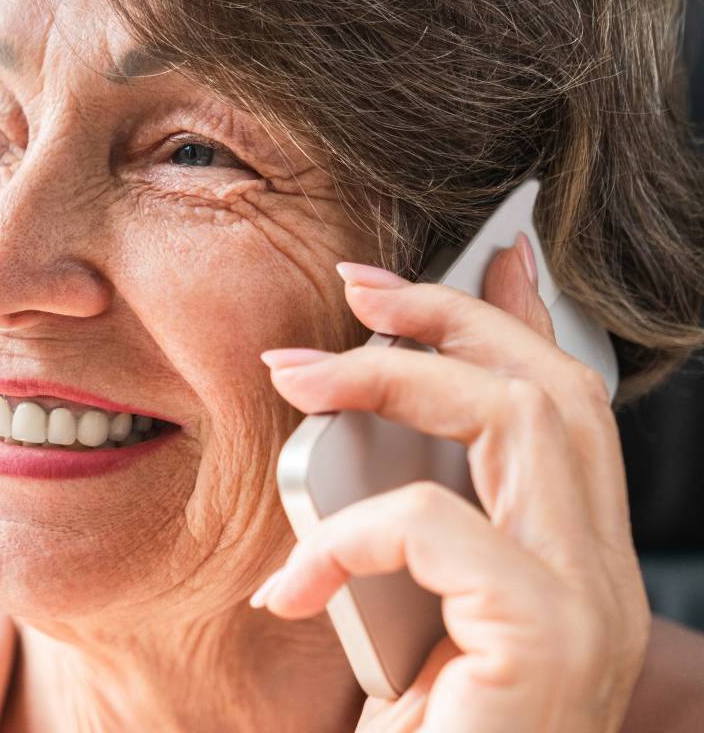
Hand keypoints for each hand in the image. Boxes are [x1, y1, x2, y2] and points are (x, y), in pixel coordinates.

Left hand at [251, 236, 649, 731]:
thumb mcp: (397, 620)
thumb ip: (398, 535)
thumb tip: (343, 432)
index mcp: (572, 568)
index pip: (571, 411)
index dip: (526, 320)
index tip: (485, 252)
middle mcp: (599, 579)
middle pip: (555, 391)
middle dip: (454, 316)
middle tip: (354, 282)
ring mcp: (584, 607)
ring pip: (519, 419)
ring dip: (394, 375)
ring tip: (295, 372)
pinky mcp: (541, 636)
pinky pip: (435, 525)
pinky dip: (344, 537)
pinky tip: (289, 590)